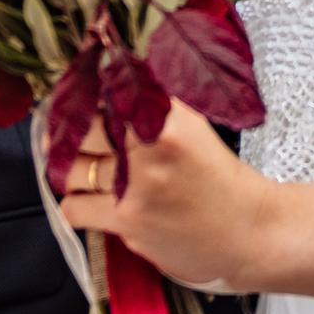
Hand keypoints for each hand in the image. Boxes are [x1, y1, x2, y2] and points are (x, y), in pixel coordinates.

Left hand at [59, 101, 285, 292]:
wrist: (249, 231)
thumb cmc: (221, 180)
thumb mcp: (194, 127)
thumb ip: (157, 102)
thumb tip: (113, 82)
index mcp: (169, 115)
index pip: (104, 94)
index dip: (81, 100)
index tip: (71, 105)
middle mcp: (152, 144)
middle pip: (80, 129)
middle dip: (67, 134)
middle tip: (64, 137)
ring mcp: (138, 184)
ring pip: (71, 170)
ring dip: (71, 172)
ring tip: (81, 172)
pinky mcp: (128, 220)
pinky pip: (75, 207)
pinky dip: (76, 204)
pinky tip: (89, 201)